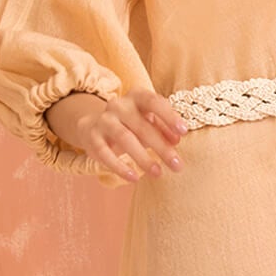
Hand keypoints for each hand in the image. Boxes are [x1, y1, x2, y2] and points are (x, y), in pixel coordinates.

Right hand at [47, 87, 187, 184]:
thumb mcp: (149, 122)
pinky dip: (120, 167)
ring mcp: (104, 120)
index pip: (154, 102)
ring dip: (142, 157)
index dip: (169, 116)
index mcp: (136, 97)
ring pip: (124, 138)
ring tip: (157, 173)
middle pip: (142, 126)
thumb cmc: (132, 124)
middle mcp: (119, 105)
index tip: (184, 132)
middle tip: (177, 165)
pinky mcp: (92, 137)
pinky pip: (105, 153)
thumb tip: (176, 141)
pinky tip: (133, 178)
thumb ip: (164, 129)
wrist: (95, 125)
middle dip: (161, 147)